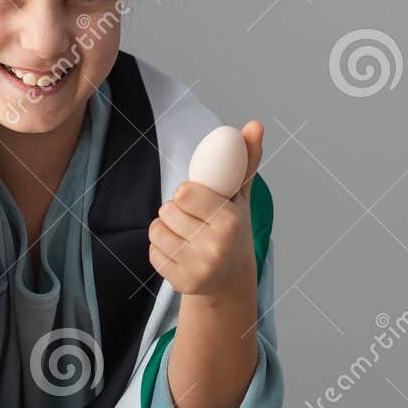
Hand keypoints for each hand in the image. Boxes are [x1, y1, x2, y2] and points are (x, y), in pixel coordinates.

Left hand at [148, 120, 262, 298]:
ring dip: (166, 228)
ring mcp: (199, 269)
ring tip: (187, 235)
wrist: (230, 277)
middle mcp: (216, 248)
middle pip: (168, 210)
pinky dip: (161, 249)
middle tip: (194, 220)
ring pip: (156, 230)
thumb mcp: (240, 193)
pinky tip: (181, 253)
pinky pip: (152, 252)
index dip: (188, 193)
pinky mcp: (182, 284)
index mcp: (231, 221)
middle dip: (176, 210)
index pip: (184, 192)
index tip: (201, 201)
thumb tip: (255, 124)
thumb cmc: (232, 227)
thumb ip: (245, 158)